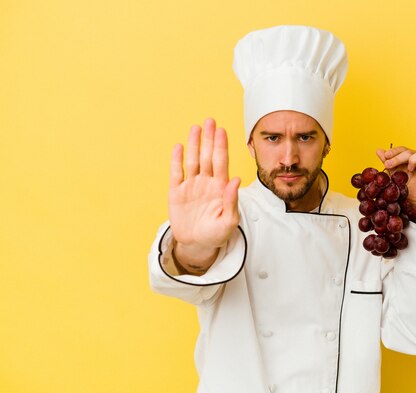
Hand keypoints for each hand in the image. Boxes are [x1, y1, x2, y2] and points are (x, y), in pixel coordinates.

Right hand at [168, 119, 240, 270]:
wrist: (197, 245)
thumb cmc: (217, 234)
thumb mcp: (229, 221)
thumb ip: (232, 201)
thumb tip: (235, 180)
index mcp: (221, 187)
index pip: (221, 162)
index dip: (221, 146)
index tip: (222, 131)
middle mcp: (206, 182)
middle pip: (208, 156)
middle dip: (209, 139)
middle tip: (210, 121)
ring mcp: (191, 186)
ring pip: (193, 160)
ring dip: (194, 144)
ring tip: (196, 128)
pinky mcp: (176, 192)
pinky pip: (176, 173)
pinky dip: (177, 160)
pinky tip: (179, 147)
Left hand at [376, 146, 415, 208]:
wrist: (408, 202)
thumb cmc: (401, 188)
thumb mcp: (391, 174)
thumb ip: (387, 162)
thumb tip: (379, 150)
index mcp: (406, 159)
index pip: (402, 149)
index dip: (394, 151)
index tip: (386, 156)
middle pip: (410, 151)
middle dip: (398, 157)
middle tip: (388, 165)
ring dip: (414, 159)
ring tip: (408, 169)